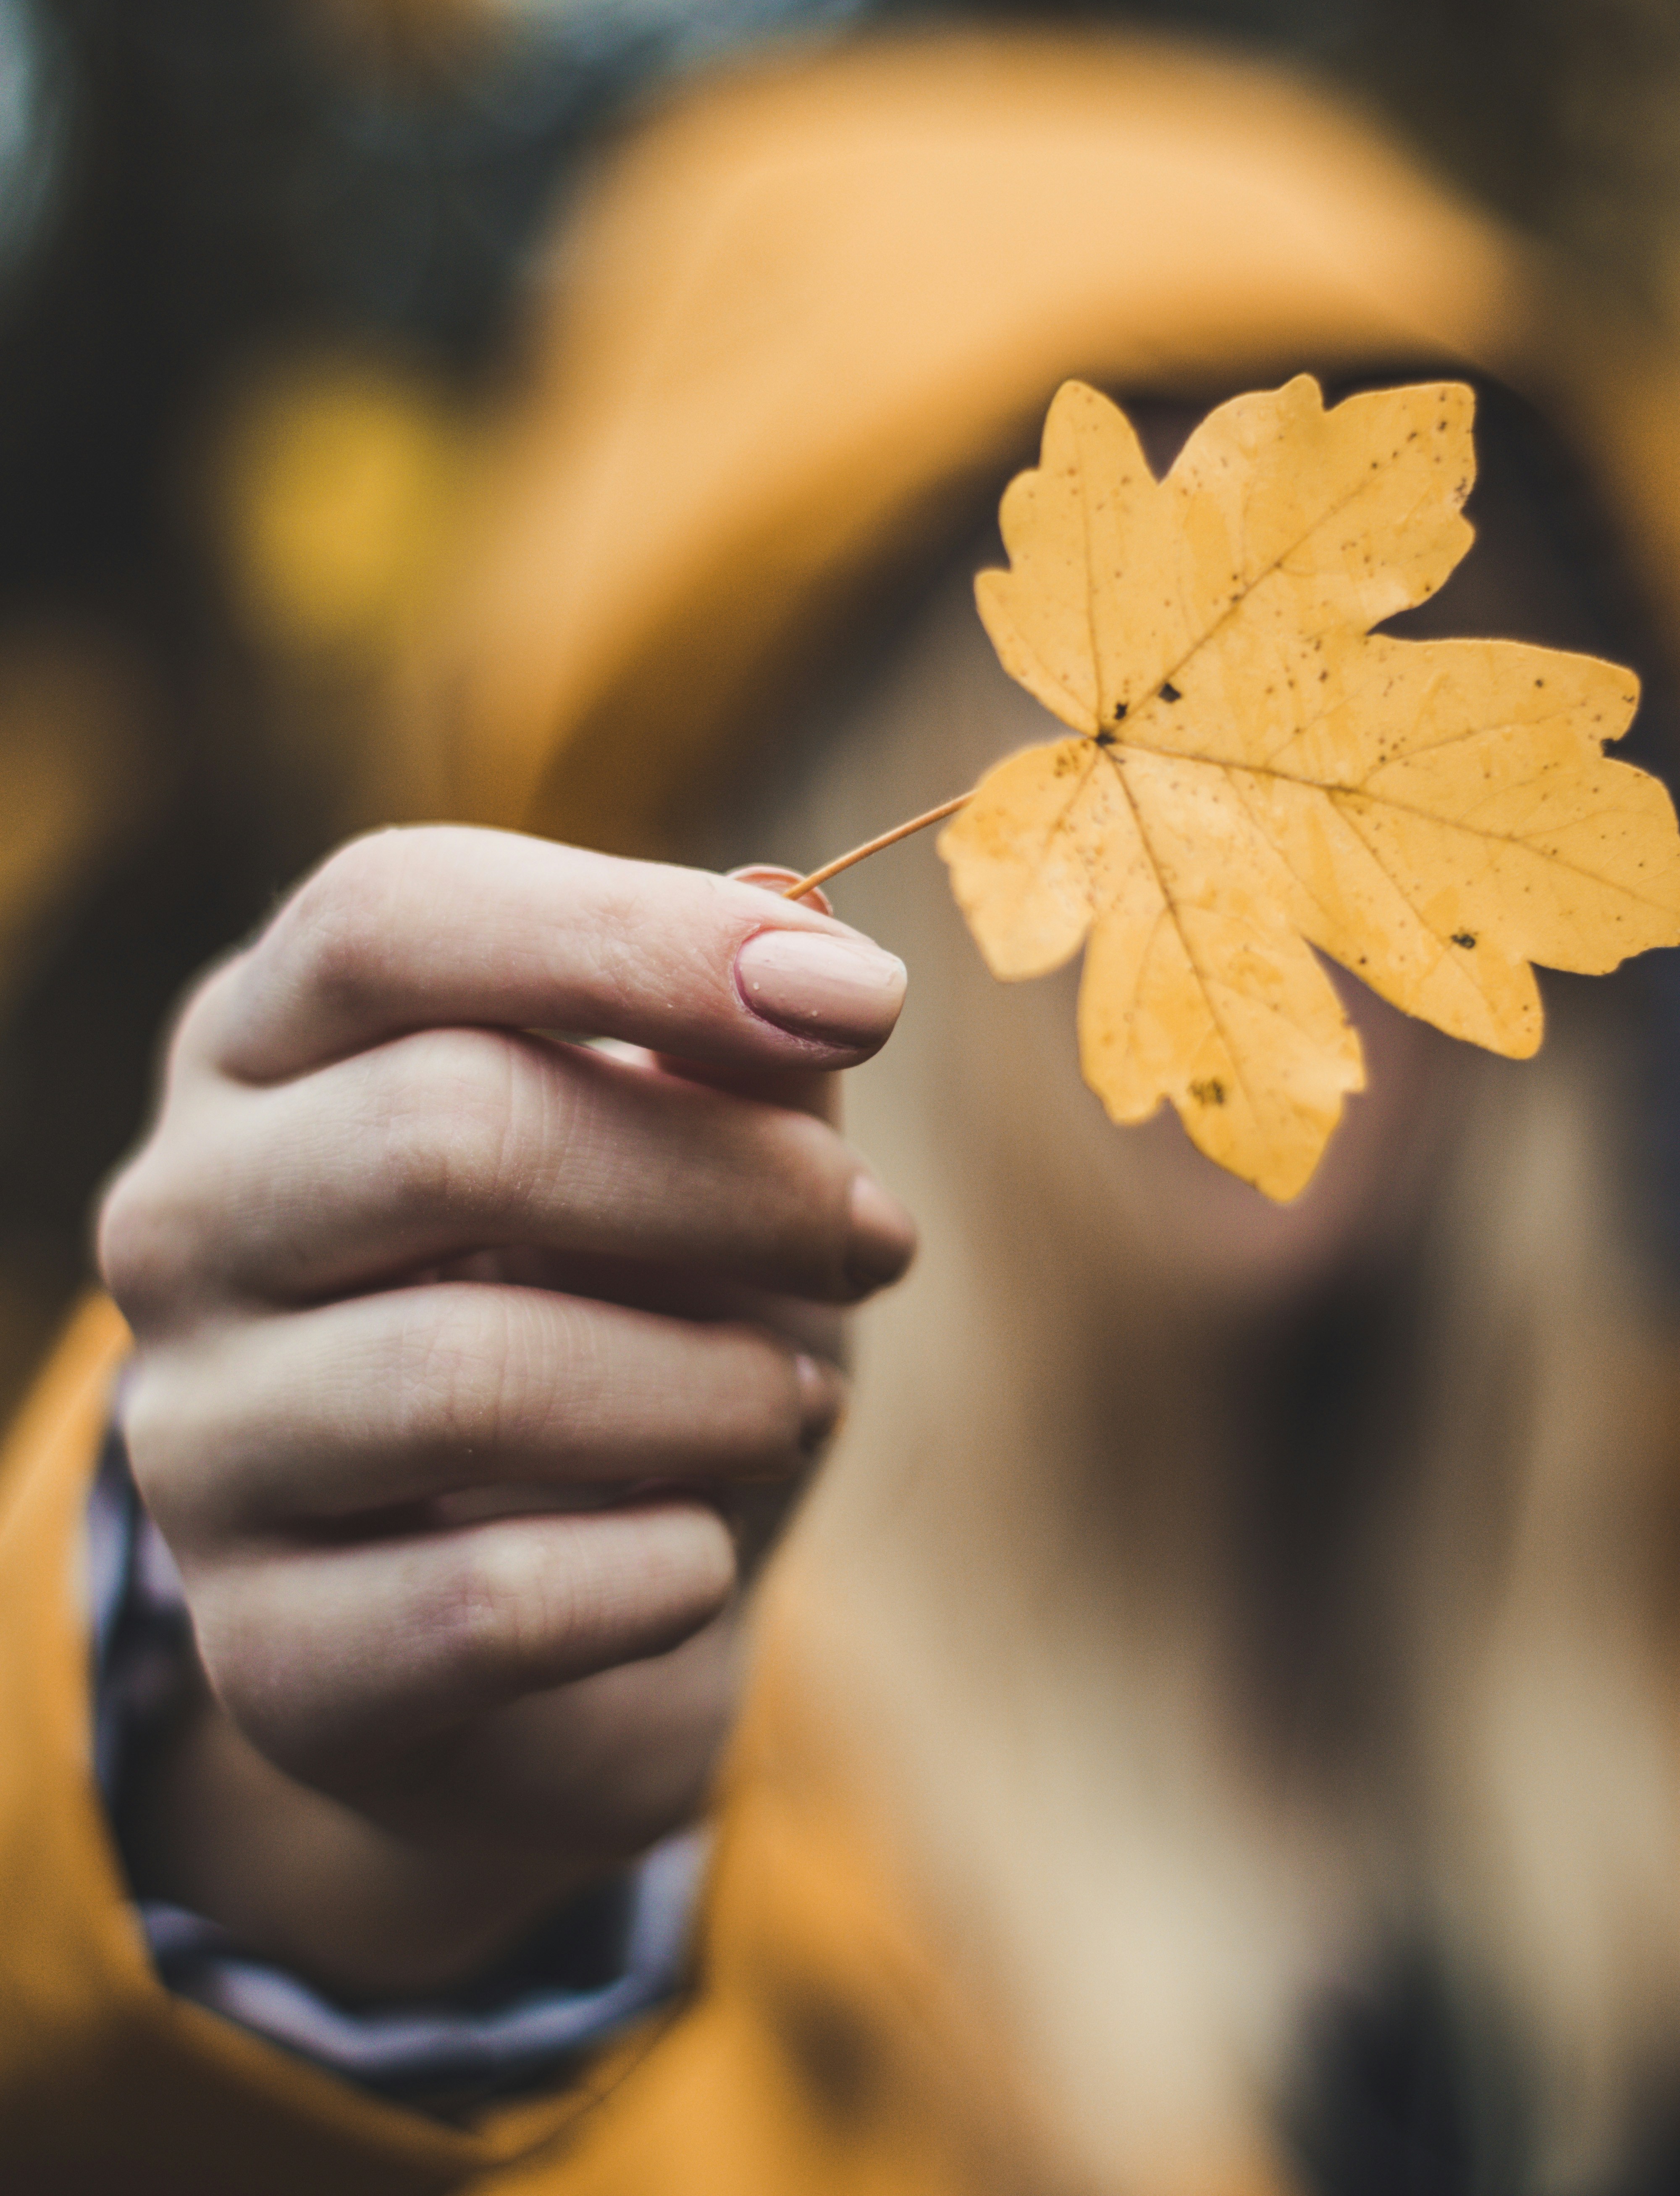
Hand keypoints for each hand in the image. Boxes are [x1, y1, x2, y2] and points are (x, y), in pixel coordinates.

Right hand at [98, 826, 911, 1993]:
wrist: (560, 1630)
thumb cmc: (633, 1317)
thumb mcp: (696, 1147)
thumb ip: (734, 1037)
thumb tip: (797, 922)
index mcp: (268, 1044)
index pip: (389, 918)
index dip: (640, 935)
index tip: (870, 999)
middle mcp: (185, 1219)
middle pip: (446, 1129)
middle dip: (729, 1182)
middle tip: (877, 1237)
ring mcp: (197, 1441)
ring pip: (465, 1376)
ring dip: (709, 1389)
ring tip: (794, 1400)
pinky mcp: (263, 1652)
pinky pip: (485, 1602)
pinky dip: (658, 1571)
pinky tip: (698, 1553)